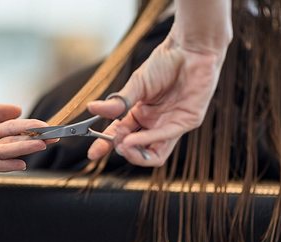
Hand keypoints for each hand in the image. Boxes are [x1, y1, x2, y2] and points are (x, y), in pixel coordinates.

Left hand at [0, 101, 49, 178]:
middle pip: (13, 143)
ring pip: (3, 154)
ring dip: (22, 151)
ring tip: (40, 146)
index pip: (14, 129)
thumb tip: (17, 109)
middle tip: (53, 138)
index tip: (49, 126)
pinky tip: (20, 162)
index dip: (31, 127)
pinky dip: (3, 164)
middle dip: (33, 140)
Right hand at [87, 31, 228, 166]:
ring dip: (134, 153)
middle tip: (112, 143)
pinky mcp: (187, 122)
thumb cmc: (165, 63)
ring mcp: (171, 124)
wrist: (189, 49)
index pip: (121, 136)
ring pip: (153, 154)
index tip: (92, 153)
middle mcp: (155, 123)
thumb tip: (91, 108)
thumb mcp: (136, 84)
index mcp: (141, 114)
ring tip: (121, 145)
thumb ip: (117, 102)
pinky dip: (146, 140)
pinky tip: (132, 139)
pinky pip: (165, 137)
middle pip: (137, 150)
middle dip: (122, 151)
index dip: (106, 146)